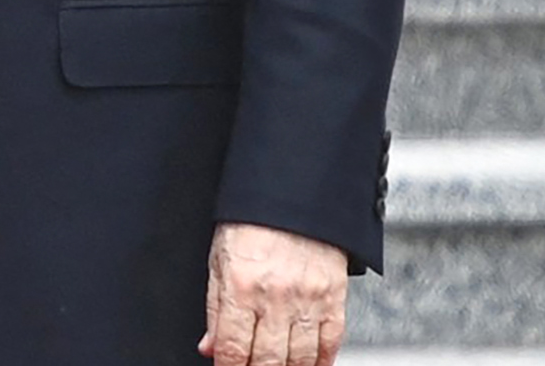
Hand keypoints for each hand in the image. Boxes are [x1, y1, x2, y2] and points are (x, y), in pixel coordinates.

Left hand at [199, 222, 347, 365]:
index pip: (233, 348)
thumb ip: (215, 308)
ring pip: (299, 359)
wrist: (292, 195)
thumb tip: (210, 347)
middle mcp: (275, 297)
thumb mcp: (219, 260)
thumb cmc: (250, 224)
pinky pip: (330, 343)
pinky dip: (321, 362)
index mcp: (241, 286)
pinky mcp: (334, 298)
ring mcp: (307, 300)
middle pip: (267, 360)